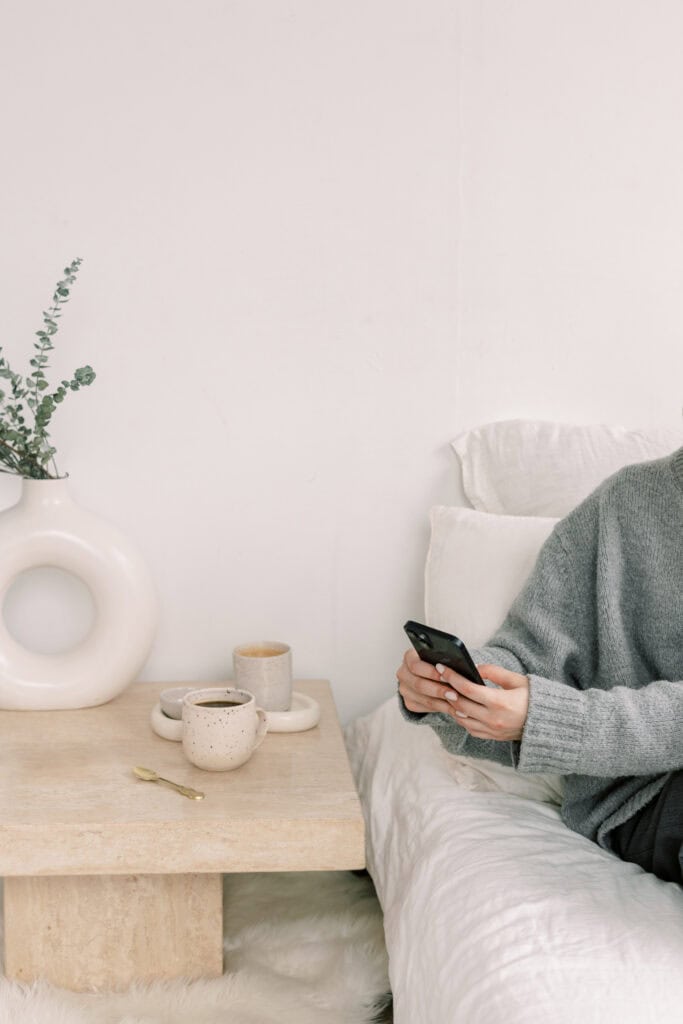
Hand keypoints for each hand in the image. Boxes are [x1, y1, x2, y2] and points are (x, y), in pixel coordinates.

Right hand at [397, 648, 461, 716]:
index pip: (415, 665)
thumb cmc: (440, 665)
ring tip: (459, 705)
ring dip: (443, 703)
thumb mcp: (443, 658)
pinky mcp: (409, 703)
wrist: (431, 677)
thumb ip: (452, 661)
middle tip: (455, 695)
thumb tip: (472, 667)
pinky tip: (455, 710)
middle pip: (419, 684)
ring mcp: (404, 689)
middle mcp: (403, 673)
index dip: (431, 672)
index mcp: (409, 657)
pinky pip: (425, 708)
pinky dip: (441, 709)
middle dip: (438, 690)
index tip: (447, 677)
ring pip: (423, 698)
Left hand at [397, 650, 529, 740]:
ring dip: (452, 705)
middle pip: (459, 704)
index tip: (441, 667)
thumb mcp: (516, 680)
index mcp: (499, 702)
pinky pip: (469, 728)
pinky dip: (461, 718)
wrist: (546, 723)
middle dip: (447, 690)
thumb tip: (473, 668)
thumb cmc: (532, 698)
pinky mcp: (491, 737)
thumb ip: (493, 672)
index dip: (451, 677)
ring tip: (447, 692)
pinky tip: (460, 707)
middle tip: (439, 679)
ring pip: (461, 719)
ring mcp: (491, 730)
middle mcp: (493, 719)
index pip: (467, 688)